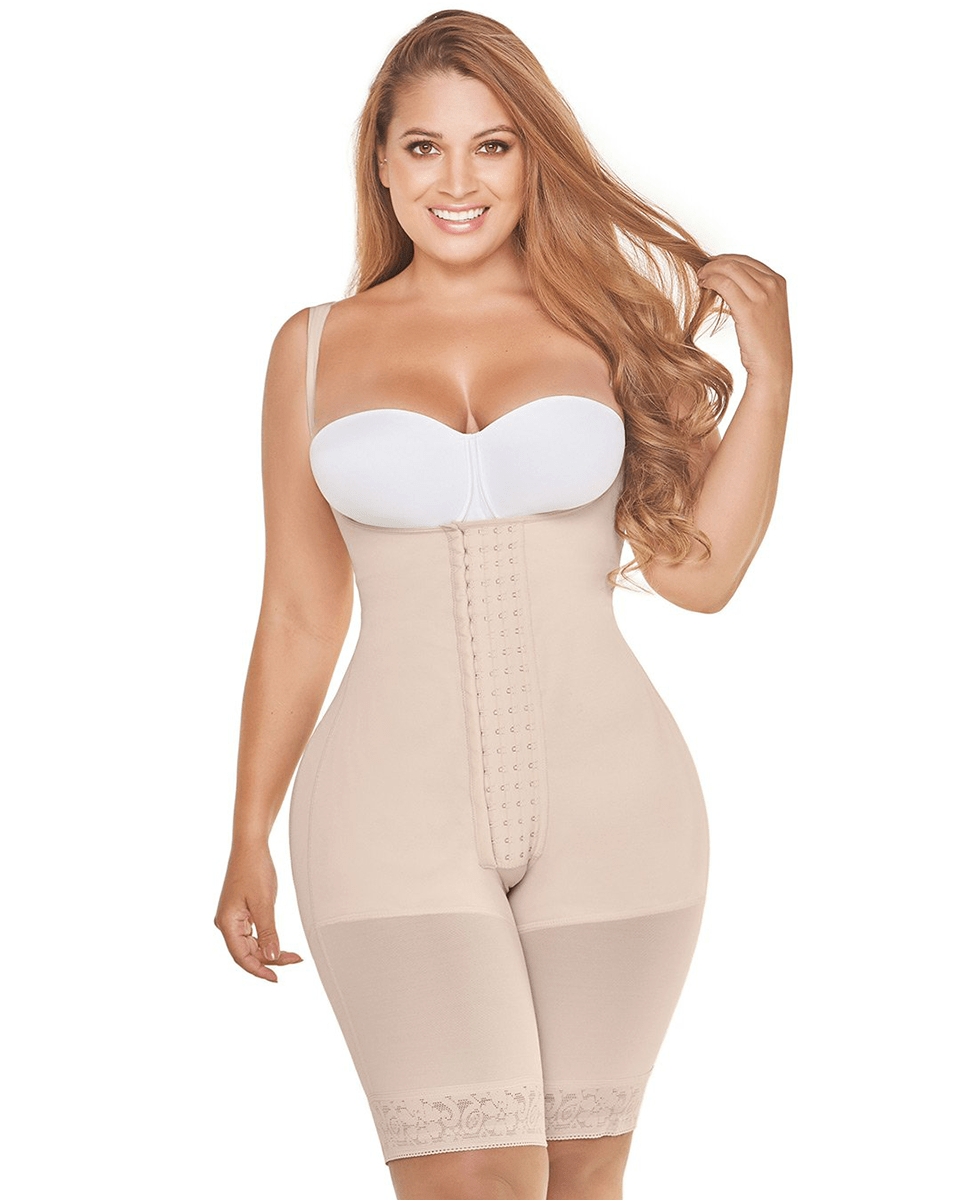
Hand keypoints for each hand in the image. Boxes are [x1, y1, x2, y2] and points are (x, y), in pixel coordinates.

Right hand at [214, 843, 302, 982]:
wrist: (250, 847)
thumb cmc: (254, 869)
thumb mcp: (264, 903)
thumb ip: (268, 932)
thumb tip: (270, 957)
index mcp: (227, 923)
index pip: (241, 957)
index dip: (259, 970)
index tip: (276, 978)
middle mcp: (226, 923)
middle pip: (247, 952)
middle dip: (270, 960)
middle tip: (295, 960)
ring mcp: (233, 918)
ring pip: (250, 944)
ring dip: (269, 951)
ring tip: (292, 954)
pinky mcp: (240, 913)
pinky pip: (252, 934)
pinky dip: (266, 940)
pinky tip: (279, 944)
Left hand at [698, 254, 791, 384]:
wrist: (773, 364)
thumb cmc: (766, 342)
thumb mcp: (767, 310)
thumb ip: (756, 292)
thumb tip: (732, 283)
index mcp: (778, 282)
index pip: (748, 261)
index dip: (727, 260)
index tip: (713, 265)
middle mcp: (772, 284)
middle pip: (737, 262)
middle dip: (716, 263)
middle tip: (702, 270)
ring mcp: (762, 295)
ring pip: (729, 269)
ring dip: (710, 271)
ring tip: (700, 278)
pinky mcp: (748, 308)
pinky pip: (724, 284)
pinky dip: (710, 281)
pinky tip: (703, 285)